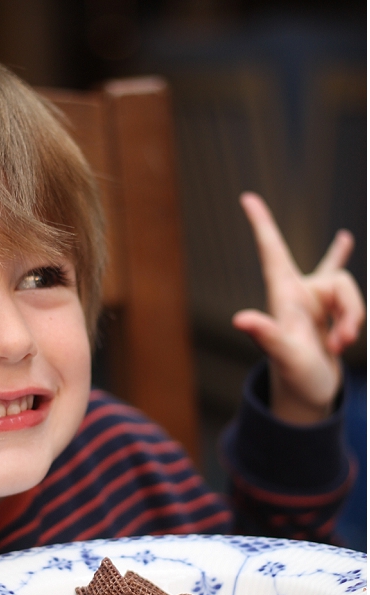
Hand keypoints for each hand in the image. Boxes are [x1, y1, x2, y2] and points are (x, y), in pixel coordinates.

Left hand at [232, 192, 365, 424]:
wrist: (307, 397)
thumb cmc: (294, 378)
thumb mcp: (284, 355)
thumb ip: (266, 335)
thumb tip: (240, 320)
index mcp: (284, 295)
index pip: (273, 251)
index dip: (262, 223)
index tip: (247, 197)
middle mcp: (299, 293)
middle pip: (339, 279)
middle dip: (351, 311)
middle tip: (341, 344)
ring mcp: (316, 302)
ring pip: (352, 295)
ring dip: (353, 323)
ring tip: (340, 348)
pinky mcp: (331, 312)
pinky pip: (345, 283)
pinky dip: (342, 261)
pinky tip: (345, 240)